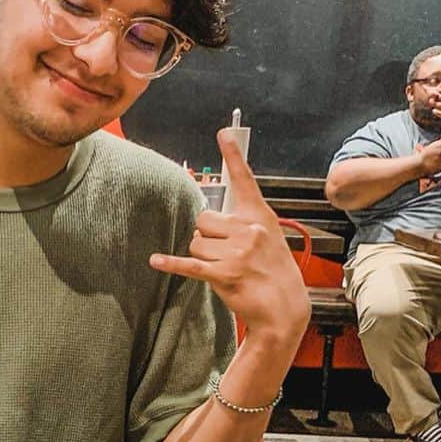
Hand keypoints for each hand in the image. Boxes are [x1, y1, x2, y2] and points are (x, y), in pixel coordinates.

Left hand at [149, 128, 308, 341]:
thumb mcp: (268, 239)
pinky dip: (171, 263)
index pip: (244, 180)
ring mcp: (237, 253)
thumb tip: (208, 222)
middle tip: (221, 251)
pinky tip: (156, 260)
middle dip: (206, 235)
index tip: (224, 133)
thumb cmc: (274, 272)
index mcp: (259, 217)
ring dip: (201, 255)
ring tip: (221, 267)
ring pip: (196, 242)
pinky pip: (190, 264)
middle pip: (204, 219)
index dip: (233, 156)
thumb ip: (244, 224)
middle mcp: (248, 230)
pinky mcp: (224, 274)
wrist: (284, 307)